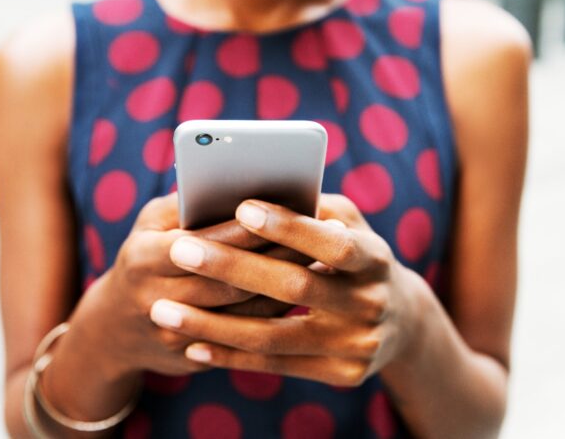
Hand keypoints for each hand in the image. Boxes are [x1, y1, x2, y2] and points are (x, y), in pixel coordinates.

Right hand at [72, 193, 308, 379]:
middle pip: (231, 282)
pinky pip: (244, 337)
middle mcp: (155, 301)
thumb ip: (188, 205)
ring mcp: (174, 336)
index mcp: (143, 260)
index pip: (205, 243)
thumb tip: (238, 185)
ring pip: (243, 313)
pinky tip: (306, 292)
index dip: (249, 229)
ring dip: (287, 287)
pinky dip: (276, 313)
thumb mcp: (150, 225)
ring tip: (325, 260)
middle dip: (279, 257)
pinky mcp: (194, 358)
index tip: (290, 209)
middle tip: (324, 235)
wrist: (113, 331)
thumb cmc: (142, 258)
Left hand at [148, 194, 425, 385]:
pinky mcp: (342, 374)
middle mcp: (373, 303)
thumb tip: (247, 191)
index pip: (332, 242)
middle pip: (295, 287)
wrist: (400, 323)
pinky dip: (230, 356)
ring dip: (213, 325)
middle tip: (179, 250)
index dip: (288, 227)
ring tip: (164, 311)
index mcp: (376, 258)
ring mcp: (358, 345)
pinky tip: (191, 344)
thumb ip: (310, 208)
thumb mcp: (349, 225)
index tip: (240, 207)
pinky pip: (275, 365)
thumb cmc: (355, 257)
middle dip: (233, 268)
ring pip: (274, 335)